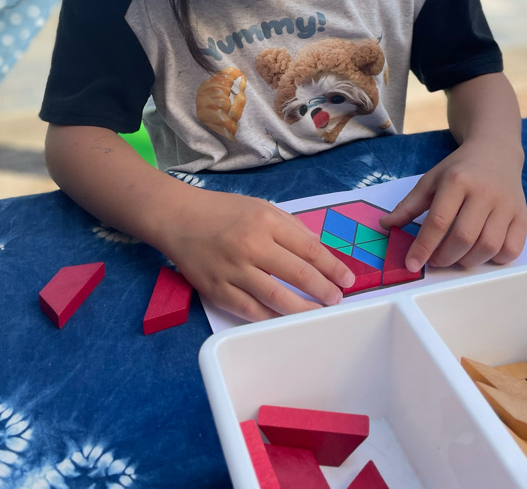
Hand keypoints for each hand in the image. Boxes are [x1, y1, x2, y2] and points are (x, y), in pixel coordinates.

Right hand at [157, 188, 355, 321]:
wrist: (178, 218)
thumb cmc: (223, 211)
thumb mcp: (261, 207)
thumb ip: (291, 227)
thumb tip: (319, 250)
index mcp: (266, 221)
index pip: (309, 248)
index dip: (332, 267)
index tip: (347, 279)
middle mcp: (251, 245)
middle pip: (298, 274)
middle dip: (324, 289)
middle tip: (338, 299)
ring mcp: (233, 270)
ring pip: (277, 297)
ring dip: (303, 309)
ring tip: (319, 313)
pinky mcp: (217, 290)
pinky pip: (250, 310)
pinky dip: (271, 317)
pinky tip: (285, 319)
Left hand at [380, 139, 526, 271]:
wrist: (496, 151)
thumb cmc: (460, 168)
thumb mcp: (431, 179)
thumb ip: (409, 205)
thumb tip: (386, 226)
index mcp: (457, 181)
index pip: (438, 221)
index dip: (423, 247)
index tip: (412, 264)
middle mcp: (484, 192)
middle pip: (464, 237)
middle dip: (445, 257)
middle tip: (436, 260)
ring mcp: (506, 205)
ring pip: (488, 246)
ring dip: (468, 261)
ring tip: (456, 257)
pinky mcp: (522, 216)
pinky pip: (512, 248)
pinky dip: (496, 259)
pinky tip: (482, 252)